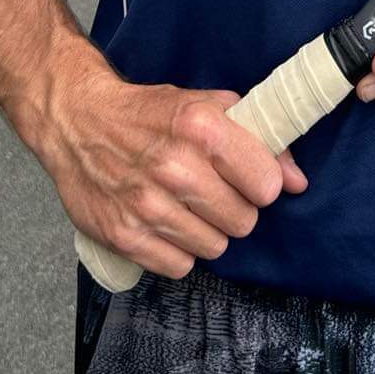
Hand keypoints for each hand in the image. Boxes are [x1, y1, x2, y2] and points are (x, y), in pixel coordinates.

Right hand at [38, 61, 307, 279]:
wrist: (76, 120)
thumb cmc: (145, 113)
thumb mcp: (204, 107)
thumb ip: (256, 138)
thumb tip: (297, 180)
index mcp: (200, 127)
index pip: (265, 184)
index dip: (261, 184)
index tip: (248, 179)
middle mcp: (174, 167)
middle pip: (243, 221)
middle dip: (235, 209)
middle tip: (214, 193)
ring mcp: (146, 205)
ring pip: (214, 247)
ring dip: (206, 231)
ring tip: (186, 207)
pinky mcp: (123, 236)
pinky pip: (178, 266)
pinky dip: (177, 250)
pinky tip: (165, 225)